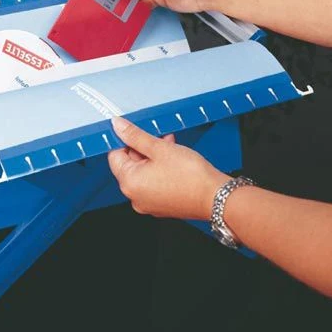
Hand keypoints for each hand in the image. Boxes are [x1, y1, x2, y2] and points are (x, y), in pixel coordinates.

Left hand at [107, 116, 228, 219]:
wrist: (216, 197)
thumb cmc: (190, 175)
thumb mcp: (159, 148)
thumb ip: (135, 135)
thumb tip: (117, 126)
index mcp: (129, 183)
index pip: (115, 156)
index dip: (126, 141)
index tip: (137, 133)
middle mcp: (134, 197)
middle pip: (129, 165)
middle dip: (143, 149)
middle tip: (160, 140)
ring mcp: (147, 203)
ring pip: (143, 174)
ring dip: (154, 158)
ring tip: (171, 147)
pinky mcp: (161, 206)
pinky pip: (153, 184)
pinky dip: (160, 171)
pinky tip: (175, 161)